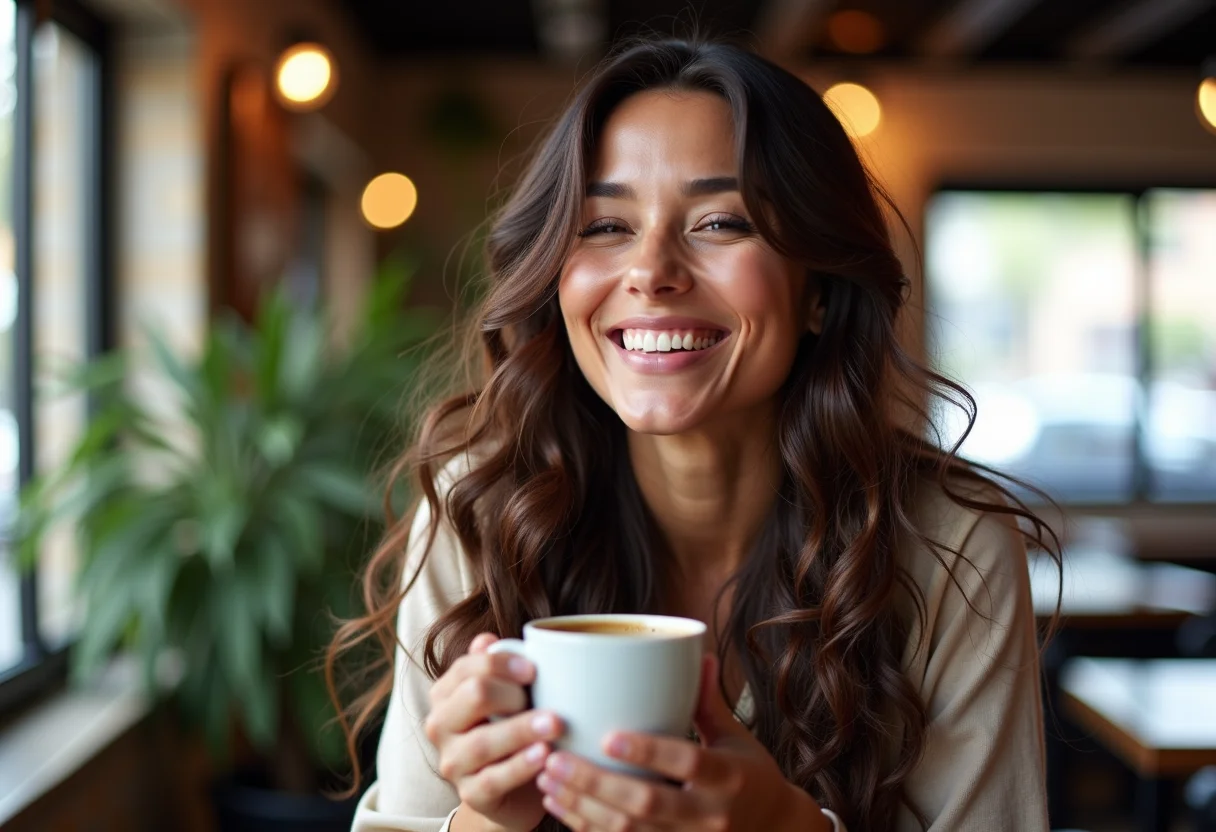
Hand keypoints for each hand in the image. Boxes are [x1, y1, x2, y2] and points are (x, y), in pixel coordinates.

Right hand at [424, 633, 563, 831]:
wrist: (517, 789)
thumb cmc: (513, 728)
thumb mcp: (509, 695)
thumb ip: (498, 667)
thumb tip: (487, 640)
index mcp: (447, 693)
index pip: (467, 667)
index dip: (501, 663)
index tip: (534, 669)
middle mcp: (441, 725)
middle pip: (474, 696)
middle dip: (513, 694)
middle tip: (548, 699)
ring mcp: (452, 762)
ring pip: (483, 741)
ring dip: (522, 730)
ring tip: (554, 724)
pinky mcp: (470, 794)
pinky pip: (494, 779)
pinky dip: (520, 765)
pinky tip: (544, 755)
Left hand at [534, 654, 828, 830]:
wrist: (774, 830)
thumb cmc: (750, 776)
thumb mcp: (736, 738)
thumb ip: (709, 702)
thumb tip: (697, 653)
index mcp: (729, 776)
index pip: (686, 761)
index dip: (647, 751)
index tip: (608, 735)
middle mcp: (710, 814)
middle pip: (647, 803)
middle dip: (596, 783)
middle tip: (556, 759)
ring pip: (629, 831)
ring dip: (583, 807)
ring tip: (548, 778)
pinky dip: (587, 827)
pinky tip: (560, 806)